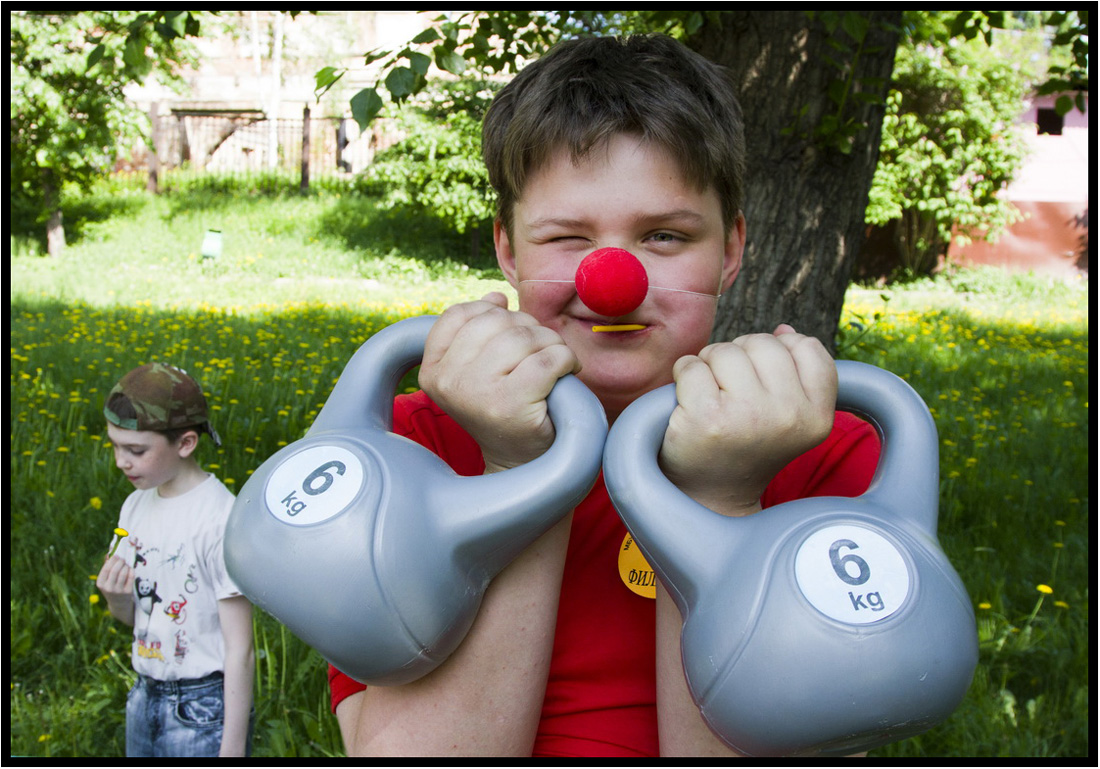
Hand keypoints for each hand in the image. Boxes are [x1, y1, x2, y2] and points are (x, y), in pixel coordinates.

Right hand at [96, 554, 134, 619]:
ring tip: (126, 564)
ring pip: (124, 573)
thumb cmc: (111, 586)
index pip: (106, 569)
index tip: (116, 555)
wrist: (118, 603)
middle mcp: (108, 588)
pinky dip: (131, 570)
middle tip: (123, 559)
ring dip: (126, 566)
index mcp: (100, 583)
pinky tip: (130, 569)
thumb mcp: (106, 579)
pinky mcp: (127, 592)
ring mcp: (118, 591)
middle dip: (120, 562)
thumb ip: (107, 566)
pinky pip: (131, 577)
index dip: (112, 560)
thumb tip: (110, 552)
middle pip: (115, 570)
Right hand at [419, 293, 579, 472]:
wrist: (522, 463)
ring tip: (554, 363)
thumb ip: (479, 331)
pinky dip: (565, 359)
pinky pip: (547, 358)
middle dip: (528, 328)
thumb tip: (495, 297)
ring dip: (550, 343)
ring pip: (524, 337)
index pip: (460, 315)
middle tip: (541, 351)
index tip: (511, 332)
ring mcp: (477, 393)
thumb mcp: (479, 370)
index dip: (492, 312)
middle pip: (496, 322)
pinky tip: (566, 372)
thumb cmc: (505, 408)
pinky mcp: (511, 404)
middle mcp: (448, 382)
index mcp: (432, 371)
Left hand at [660, 325, 836, 514]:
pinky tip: (688, 402)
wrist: (710, 495)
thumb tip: (784, 331)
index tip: (763, 380)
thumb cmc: (746, 445)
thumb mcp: (786, 415)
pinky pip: (691, 365)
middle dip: (740, 356)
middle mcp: (788, 417)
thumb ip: (794, 371)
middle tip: (731, 391)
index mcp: (816, 417)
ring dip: (709, 364)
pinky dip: (683, 375)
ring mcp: (747, 416)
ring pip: (725, 350)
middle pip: (763, 343)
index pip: (807, 347)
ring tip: (711, 396)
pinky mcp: (706, 417)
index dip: (779, 351)